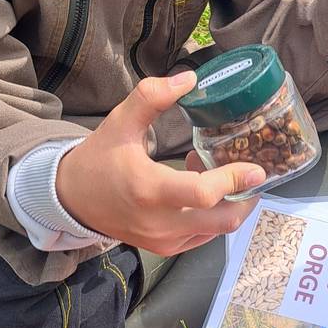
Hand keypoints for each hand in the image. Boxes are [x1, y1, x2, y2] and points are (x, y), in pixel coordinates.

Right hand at [55, 72, 266, 255]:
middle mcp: (160, 223)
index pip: (204, 193)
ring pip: (216, 230)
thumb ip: (151, 97)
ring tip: (218, 175)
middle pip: (222, 220)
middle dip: (245, 197)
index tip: (256, 167)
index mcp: (149, 189)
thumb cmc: (98, 159)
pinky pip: (203, 237)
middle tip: (252, 173)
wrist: (71, 201)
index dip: (235, 180)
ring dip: (228, 204)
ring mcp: (164, 240)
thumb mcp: (119, 123)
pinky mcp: (166, 248)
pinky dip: (212, 215)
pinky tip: (201, 191)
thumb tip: (190, 78)